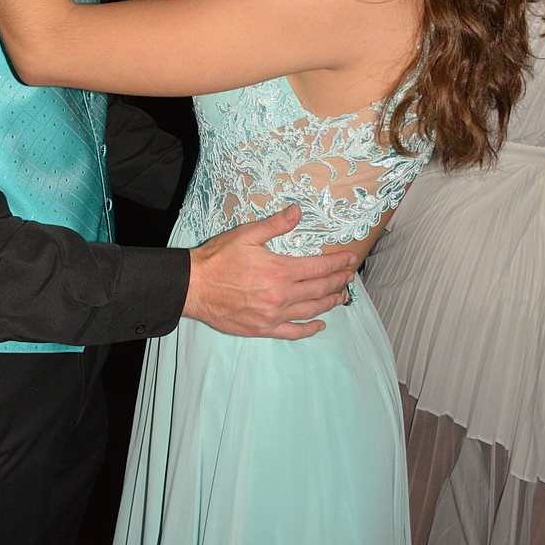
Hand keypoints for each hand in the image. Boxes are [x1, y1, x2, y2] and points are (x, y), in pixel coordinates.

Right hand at [185, 206, 357, 339]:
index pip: (319, 267)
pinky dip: (309, 329)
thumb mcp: (246, 235)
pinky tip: (319, 325)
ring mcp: (273, 315)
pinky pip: (293, 332)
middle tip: (350, 276)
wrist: (194, 286)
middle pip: (319, 289)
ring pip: (310, 310)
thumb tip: (298, 211)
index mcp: (280, 270)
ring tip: (340, 296)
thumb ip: (275, 225)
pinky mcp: (263, 329)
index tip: (351, 259)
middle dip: (338, 281)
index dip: (338, 263)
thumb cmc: (218, 258)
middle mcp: (281, 295)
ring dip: (329, 303)